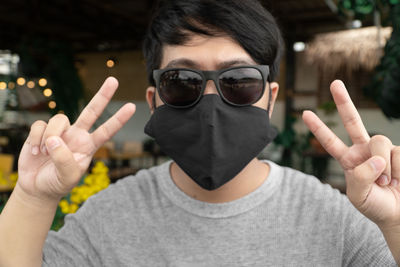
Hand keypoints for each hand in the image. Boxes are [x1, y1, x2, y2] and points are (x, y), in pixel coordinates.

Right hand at [17, 77, 135, 200]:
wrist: (37, 187)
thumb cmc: (57, 183)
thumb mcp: (67, 177)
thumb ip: (64, 160)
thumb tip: (54, 140)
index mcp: (89, 146)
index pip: (106, 131)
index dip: (118, 119)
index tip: (132, 107)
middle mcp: (77, 135)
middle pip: (92, 111)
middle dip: (103, 95)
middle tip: (114, 80)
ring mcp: (60, 132)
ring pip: (59, 119)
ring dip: (49, 136)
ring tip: (44, 154)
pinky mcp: (42, 131)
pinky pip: (40, 125)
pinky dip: (35, 139)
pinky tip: (35, 152)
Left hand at [303, 80, 399, 229]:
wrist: (399, 213)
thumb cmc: (376, 206)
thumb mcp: (358, 196)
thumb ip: (360, 176)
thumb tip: (375, 157)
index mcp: (348, 160)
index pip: (330, 142)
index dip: (319, 128)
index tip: (305, 113)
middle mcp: (364, 151)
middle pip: (352, 121)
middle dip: (344, 102)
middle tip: (334, 83)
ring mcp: (382, 150)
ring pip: (380, 141)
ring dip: (384, 166)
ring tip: (387, 183)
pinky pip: (398, 154)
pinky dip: (398, 171)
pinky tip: (399, 180)